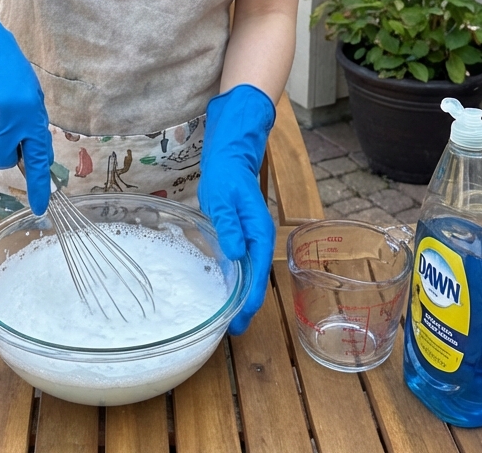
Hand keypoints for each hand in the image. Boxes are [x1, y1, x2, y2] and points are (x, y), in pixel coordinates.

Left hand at [198, 84, 276, 334]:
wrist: (230, 152)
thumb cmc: (226, 171)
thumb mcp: (223, 196)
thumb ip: (229, 224)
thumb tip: (235, 254)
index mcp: (257, 228)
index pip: (257, 269)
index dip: (251, 295)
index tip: (242, 318)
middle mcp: (258, 234)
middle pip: (256, 275)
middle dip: (247, 303)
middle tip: (234, 329)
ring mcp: (251, 233)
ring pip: (250, 270)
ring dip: (242, 293)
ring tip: (231, 318)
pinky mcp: (241, 231)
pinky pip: (243, 260)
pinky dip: (237, 278)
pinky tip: (226, 289)